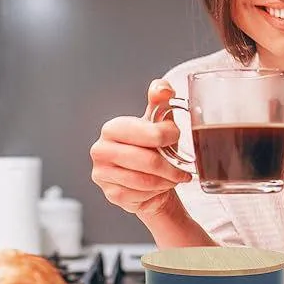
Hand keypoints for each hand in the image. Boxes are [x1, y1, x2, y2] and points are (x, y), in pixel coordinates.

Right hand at [90, 79, 192, 219]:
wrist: (147, 178)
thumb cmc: (152, 148)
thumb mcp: (158, 122)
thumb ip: (160, 101)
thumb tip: (163, 88)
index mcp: (112, 128)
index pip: (148, 133)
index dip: (168, 137)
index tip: (176, 138)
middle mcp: (101, 150)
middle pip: (148, 161)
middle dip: (171, 167)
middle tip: (182, 168)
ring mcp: (102, 174)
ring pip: (146, 181)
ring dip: (166, 181)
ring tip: (172, 177)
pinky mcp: (110, 194)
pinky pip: (141, 196)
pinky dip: (156, 193)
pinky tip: (158, 187)